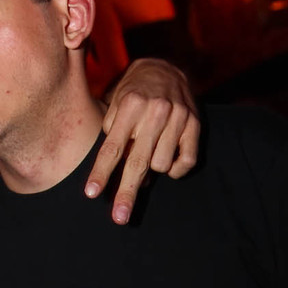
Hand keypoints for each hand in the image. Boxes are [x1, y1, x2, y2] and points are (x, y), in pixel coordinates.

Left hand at [86, 58, 199, 224]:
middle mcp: (155, 111)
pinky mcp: (196, 124)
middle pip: (138, 162)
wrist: (166, 69)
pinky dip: (175, 168)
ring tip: (149, 150)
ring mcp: (178, 117)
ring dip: (152, 168)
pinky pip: (185, 162)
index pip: (112, 147)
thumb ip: (115, 135)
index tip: (92, 194)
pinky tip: (167, 156)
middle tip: (120, 218)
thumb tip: (119, 173)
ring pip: (161, 165)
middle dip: (127, 193)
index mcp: (130, 105)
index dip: (101, 173)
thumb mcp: (116, 105)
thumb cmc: (133, 94)